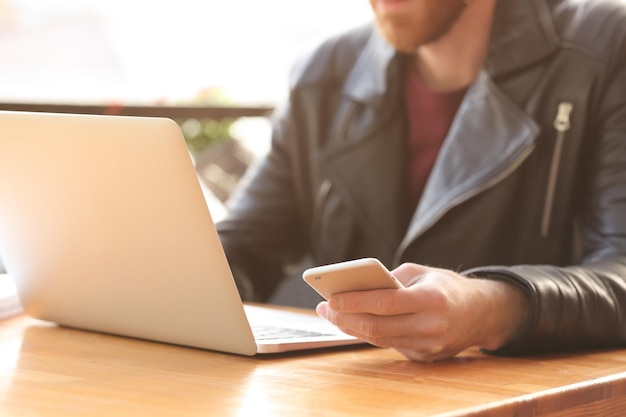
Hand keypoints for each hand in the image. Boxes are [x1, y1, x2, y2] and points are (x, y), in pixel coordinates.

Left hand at [316, 263, 530, 361]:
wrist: (483, 313)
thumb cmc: (447, 287)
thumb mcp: (423, 272)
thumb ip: (392, 279)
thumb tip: (356, 288)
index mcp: (432, 299)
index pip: (385, 303)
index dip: (355, 302)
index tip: (331, 298)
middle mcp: (431, 326)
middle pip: (377, 326)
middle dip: (345, 318)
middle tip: (324, 309)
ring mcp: (429, 346)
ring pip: (380, 339)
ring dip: (352, 328)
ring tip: (332, 315)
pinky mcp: (425, 357)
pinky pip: (390, 345)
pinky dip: (369, 333)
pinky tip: (353, 323)